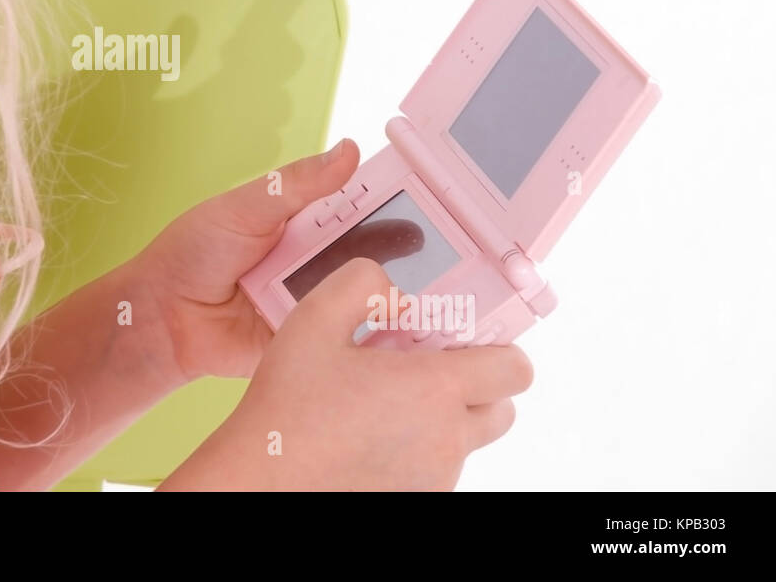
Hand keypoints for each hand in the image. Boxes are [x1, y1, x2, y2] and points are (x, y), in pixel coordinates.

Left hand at [135, 138, 424, 381]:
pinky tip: (410, 334)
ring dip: (399, 297)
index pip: (360, 208)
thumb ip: (297, 185)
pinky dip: (374, 338)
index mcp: (303, 224)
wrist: (160, 320)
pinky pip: (348, 341)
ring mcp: (315, 304)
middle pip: (374, 255)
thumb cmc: (191, 254)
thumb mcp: (245, 208)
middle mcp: (316, 263)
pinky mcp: (310, 343)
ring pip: (367, 298)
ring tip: (448, 292)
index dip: (396, 205)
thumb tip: (347, 150)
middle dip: (411, 253)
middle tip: (453, 250)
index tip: (435, 201)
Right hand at [159, 259, 533, 490]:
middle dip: (476, 382)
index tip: (459, 337)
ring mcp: (432, 475)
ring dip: (445, 415)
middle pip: (502, 407)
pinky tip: (369, 427)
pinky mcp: (413, 496)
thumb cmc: (287, 407)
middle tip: (425, 364)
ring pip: (468, 438)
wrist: (263, 478)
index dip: (497, 346)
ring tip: (386, 397)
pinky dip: (419, 445)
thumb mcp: (314, 319)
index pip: (516, 368)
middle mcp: (446, 439)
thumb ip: (361, 282)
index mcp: (435, 390)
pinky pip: (436, 465)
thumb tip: (391, 285)